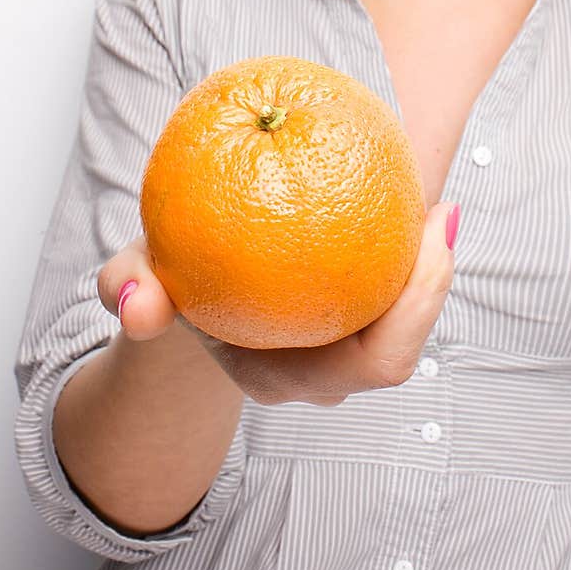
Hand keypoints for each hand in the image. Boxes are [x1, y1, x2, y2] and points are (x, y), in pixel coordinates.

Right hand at [97, 201, 458, 406]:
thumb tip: (132, 302)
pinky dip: (407, 250)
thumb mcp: (137, 277)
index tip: (421, 243)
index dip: (411, 316)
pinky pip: (392, 290)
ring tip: (438, 203)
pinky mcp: (350, 317)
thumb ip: (129, 288)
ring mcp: (337, 349)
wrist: (177, 295)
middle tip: (442, 211)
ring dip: (427, 267)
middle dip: (433, 285)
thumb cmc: (164, 282)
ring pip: (404, 320)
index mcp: (280, 376)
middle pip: (401, 350)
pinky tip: (412, 193)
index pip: (370, 364)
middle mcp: (319, 375)